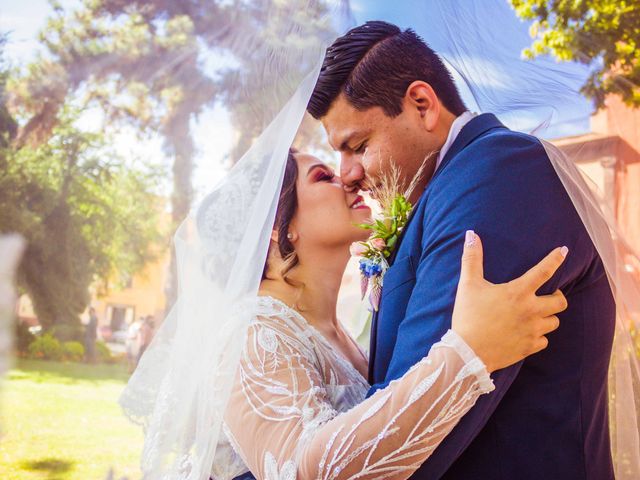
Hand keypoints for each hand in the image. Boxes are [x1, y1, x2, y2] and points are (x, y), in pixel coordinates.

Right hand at [451, 231, 567, 372]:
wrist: (467, 352)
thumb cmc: (468, 316)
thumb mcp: (468, 285)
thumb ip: (472, 258)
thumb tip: (471, 234)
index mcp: (518, 292)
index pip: (544, 271)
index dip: (555, 259)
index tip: (564, 251)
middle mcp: (531, 310)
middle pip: (560, 301)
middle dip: (557, 296)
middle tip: (546, 294)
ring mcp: (532, 331)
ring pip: (554, 321)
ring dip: (548, 316)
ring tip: (535, 314)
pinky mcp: (529, 347)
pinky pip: (544, 340)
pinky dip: (539, 336)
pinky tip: (527, 333)